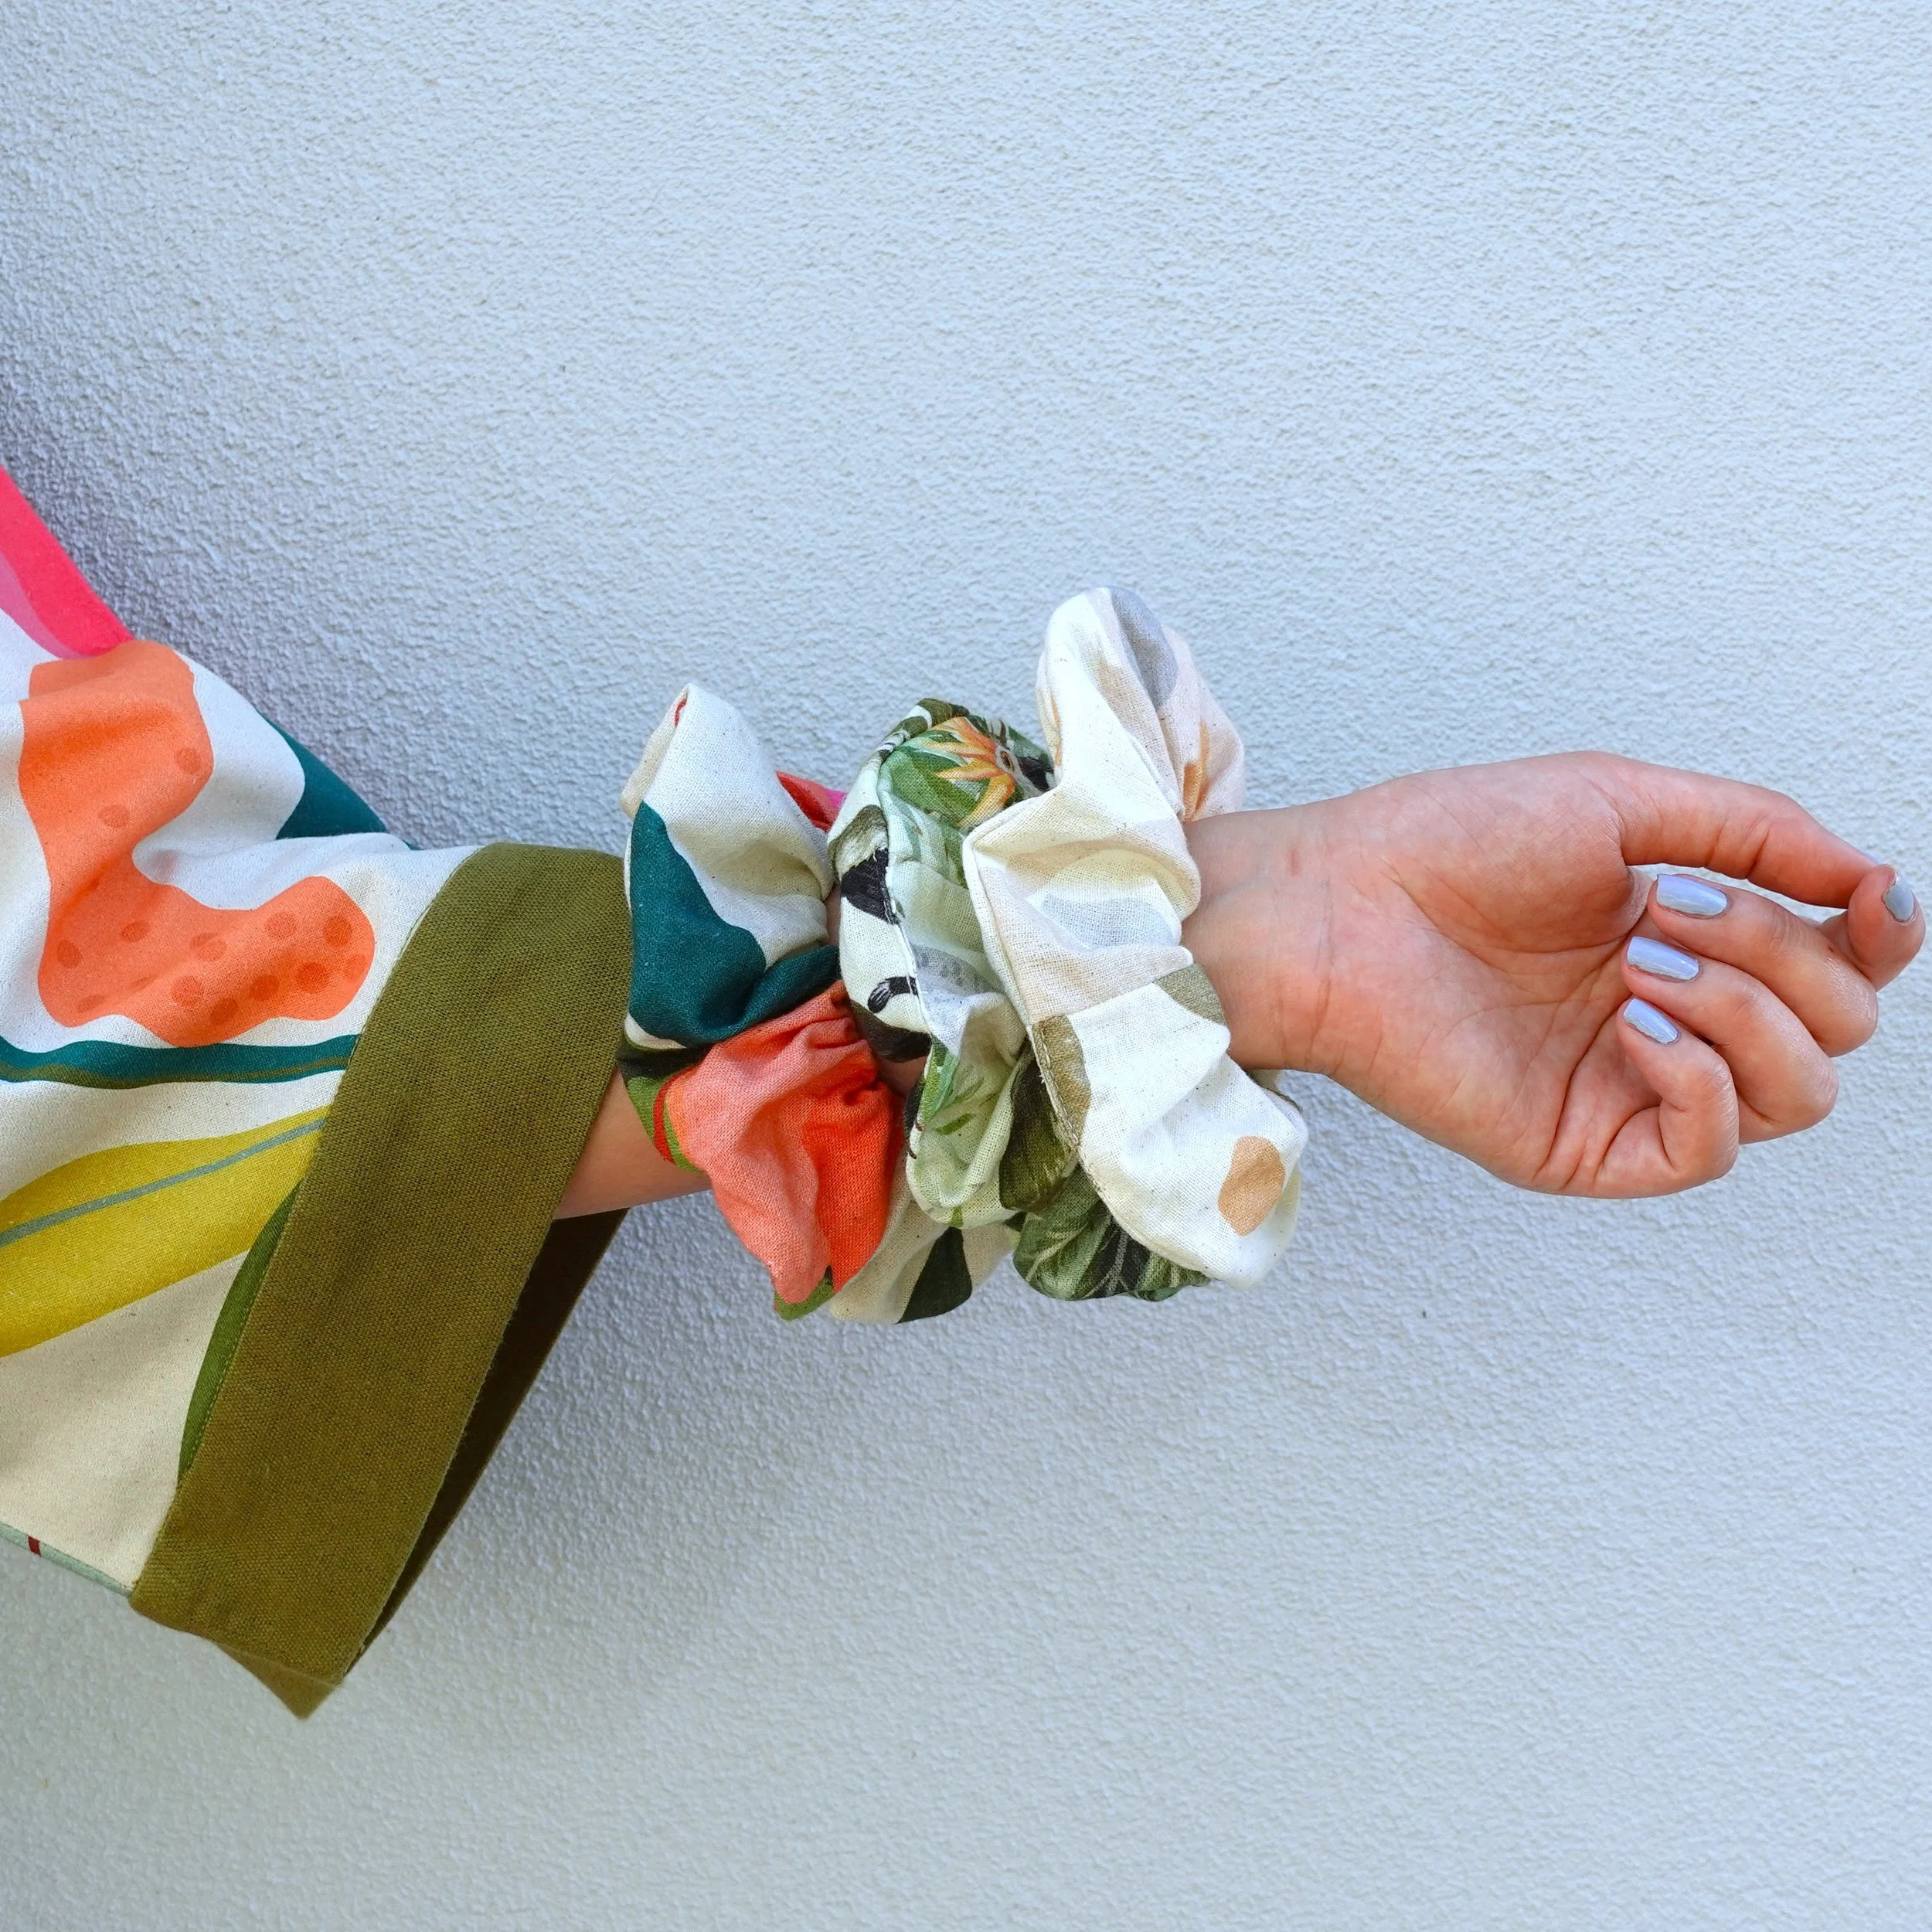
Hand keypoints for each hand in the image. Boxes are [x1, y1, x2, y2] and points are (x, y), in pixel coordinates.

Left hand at [1184, 754, 1922, 1196]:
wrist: (1340, 902)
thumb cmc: (1454, 842)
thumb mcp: (1624, 801)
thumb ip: (1756, 829)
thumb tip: (1871, 876)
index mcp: (1690, 936)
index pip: (1838, 965)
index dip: (1882, 938)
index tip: (1874, 897)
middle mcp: (1674, 1016)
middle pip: (1834, 1028)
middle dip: (1783, 956)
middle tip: (1668, 908)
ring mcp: (1631, 1085)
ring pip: (1796, 1095)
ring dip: (1748, 1011)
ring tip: (1642, 959)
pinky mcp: (1583, 1145)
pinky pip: (1710, 1150)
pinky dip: (1704, 1081)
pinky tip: (1636, 1023)